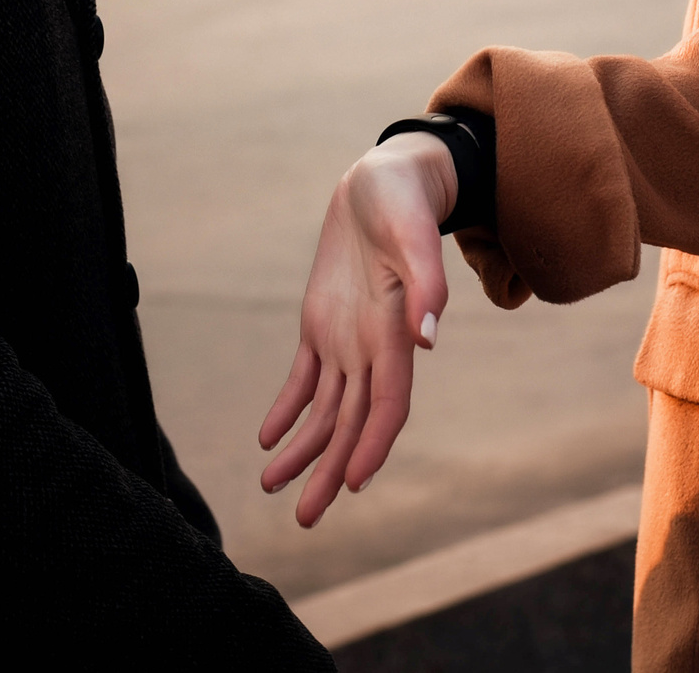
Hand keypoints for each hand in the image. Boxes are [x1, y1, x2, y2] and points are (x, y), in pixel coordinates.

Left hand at [258, 133, 454, 526]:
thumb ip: (426, 285)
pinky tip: (270, 441)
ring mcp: (347, 337)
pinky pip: (304, 378)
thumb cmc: (404, 203)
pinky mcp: (322, 323)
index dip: (371, 444)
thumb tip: (428, 340)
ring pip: (326, 410)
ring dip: (304, 451)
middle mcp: (373, 345)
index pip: (387, 404)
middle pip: (351, 422)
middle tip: (306, 518)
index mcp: (396, 331)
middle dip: (330, 470)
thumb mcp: (414, 234)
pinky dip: (287, 410)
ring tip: (272, 487)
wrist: (385, 180)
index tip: (354, 483)